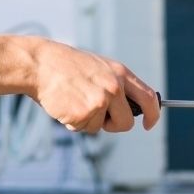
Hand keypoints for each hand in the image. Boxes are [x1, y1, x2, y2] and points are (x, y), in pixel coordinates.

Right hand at [26, 38, 160, 133]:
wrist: (41, 64)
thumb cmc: (68, 67)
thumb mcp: (101, 68)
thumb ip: (118, 85)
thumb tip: (129, 109)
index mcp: (121, 73)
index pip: (148, 98)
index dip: (153, 114)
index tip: (149, 124)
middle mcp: (115, 87)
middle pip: (126, 122)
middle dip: (114, 125)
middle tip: (98, 116)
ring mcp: (100, 100)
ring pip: (101, 127)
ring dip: (87, 121)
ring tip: (74, 100)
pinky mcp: (85, 113)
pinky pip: (83, 128)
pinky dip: (73, 123)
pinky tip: (66, 105)